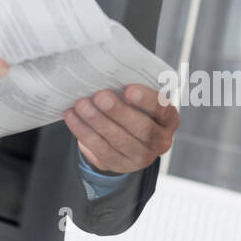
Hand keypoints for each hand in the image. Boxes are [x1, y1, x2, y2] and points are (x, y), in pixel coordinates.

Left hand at [62, 84, 178, 173]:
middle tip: (100, 96)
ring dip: (97, 121)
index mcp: (168, 119)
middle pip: (141, 128)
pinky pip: (100, 148)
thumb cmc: (132, 107)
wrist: (124, 135)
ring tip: (81, 104)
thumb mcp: (139, 98)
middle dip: (118, 111)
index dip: (147, 101)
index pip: (162, 110)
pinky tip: (72, 116)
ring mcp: (140, 157)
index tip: (129, 89)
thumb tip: (106, 75)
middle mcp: (160, 141)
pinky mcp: (118, 164)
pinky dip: (83, 131)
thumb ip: (130, 89)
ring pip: (118, 140)